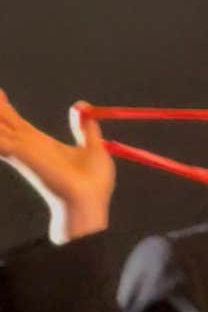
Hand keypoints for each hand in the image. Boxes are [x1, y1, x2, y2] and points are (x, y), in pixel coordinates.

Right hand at [0, 90, 114, 242]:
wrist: (89, 204)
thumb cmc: (93, 186)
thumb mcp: (94, 148)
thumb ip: (86, 128)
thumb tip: (82, 107)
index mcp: (40, 144)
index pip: (15, 122)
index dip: (5, 107)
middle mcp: (26, 145)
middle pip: (1, 120)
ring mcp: (21, 149)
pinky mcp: (20, 153)